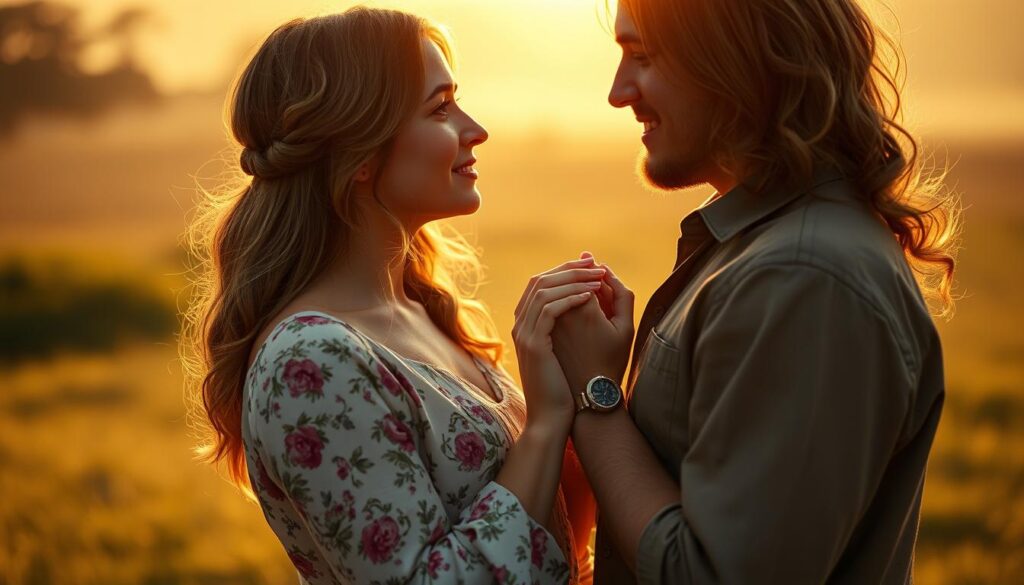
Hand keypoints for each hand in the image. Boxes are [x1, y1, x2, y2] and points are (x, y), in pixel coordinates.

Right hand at [513, 258, 607, 432]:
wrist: (553, 419)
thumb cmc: (565, 389)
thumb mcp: (566, 352)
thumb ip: (566, 328)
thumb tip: (581, 305)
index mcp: (527, 325)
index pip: (540, 283)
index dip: (565, 270)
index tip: (591, 267)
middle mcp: (520, 325)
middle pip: (540, 280)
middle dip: (570, 269)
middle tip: (596, 265)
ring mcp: (524, 333)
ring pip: (544, 290)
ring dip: (574, 280)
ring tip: (599, 278)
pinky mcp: (533, 343)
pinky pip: (550, 309)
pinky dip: (570, 297)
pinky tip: (591, 296)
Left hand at [551, 253, 634, 393]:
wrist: (586, 393)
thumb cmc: (610, 361)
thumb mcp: (625, 327)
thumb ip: (621, 294)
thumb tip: (602, 268)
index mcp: (585, 310)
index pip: (588, 278)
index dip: (599, 283)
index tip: (606, 303)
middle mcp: (562, 313)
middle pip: (570, 282)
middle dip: (583, 285)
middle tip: (596, 309)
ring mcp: (548, 321)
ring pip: (557, 294)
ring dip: (570, 294)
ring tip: (587, 317)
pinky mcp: (540, 330)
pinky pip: (549, 308)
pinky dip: (560, 308)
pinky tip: (573, 324)